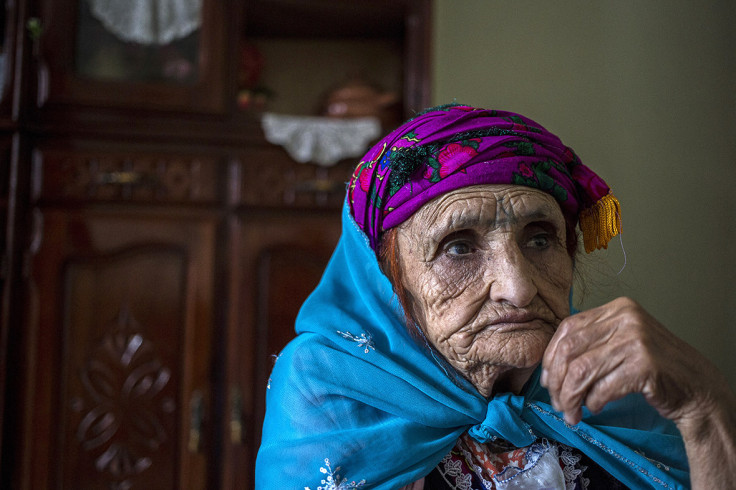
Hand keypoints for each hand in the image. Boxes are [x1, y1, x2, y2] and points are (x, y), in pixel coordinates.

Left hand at [540, 297, 722, 426]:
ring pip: (582, 370)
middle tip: (557, 403)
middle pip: (570, 350)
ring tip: (571, 414)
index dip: (551, 356)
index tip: (547, 380)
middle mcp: (626, 318)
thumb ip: (591, 344)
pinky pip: (603, 387)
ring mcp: (636, 340)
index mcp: (617, 308)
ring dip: (571, 397)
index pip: (568, 328)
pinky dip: (593, 402)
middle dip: (557, 381)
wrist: (696, 386)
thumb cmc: (653, 368)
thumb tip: (550, 368)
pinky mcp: (645, 366)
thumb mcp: (621, 342)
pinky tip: (595, 408)